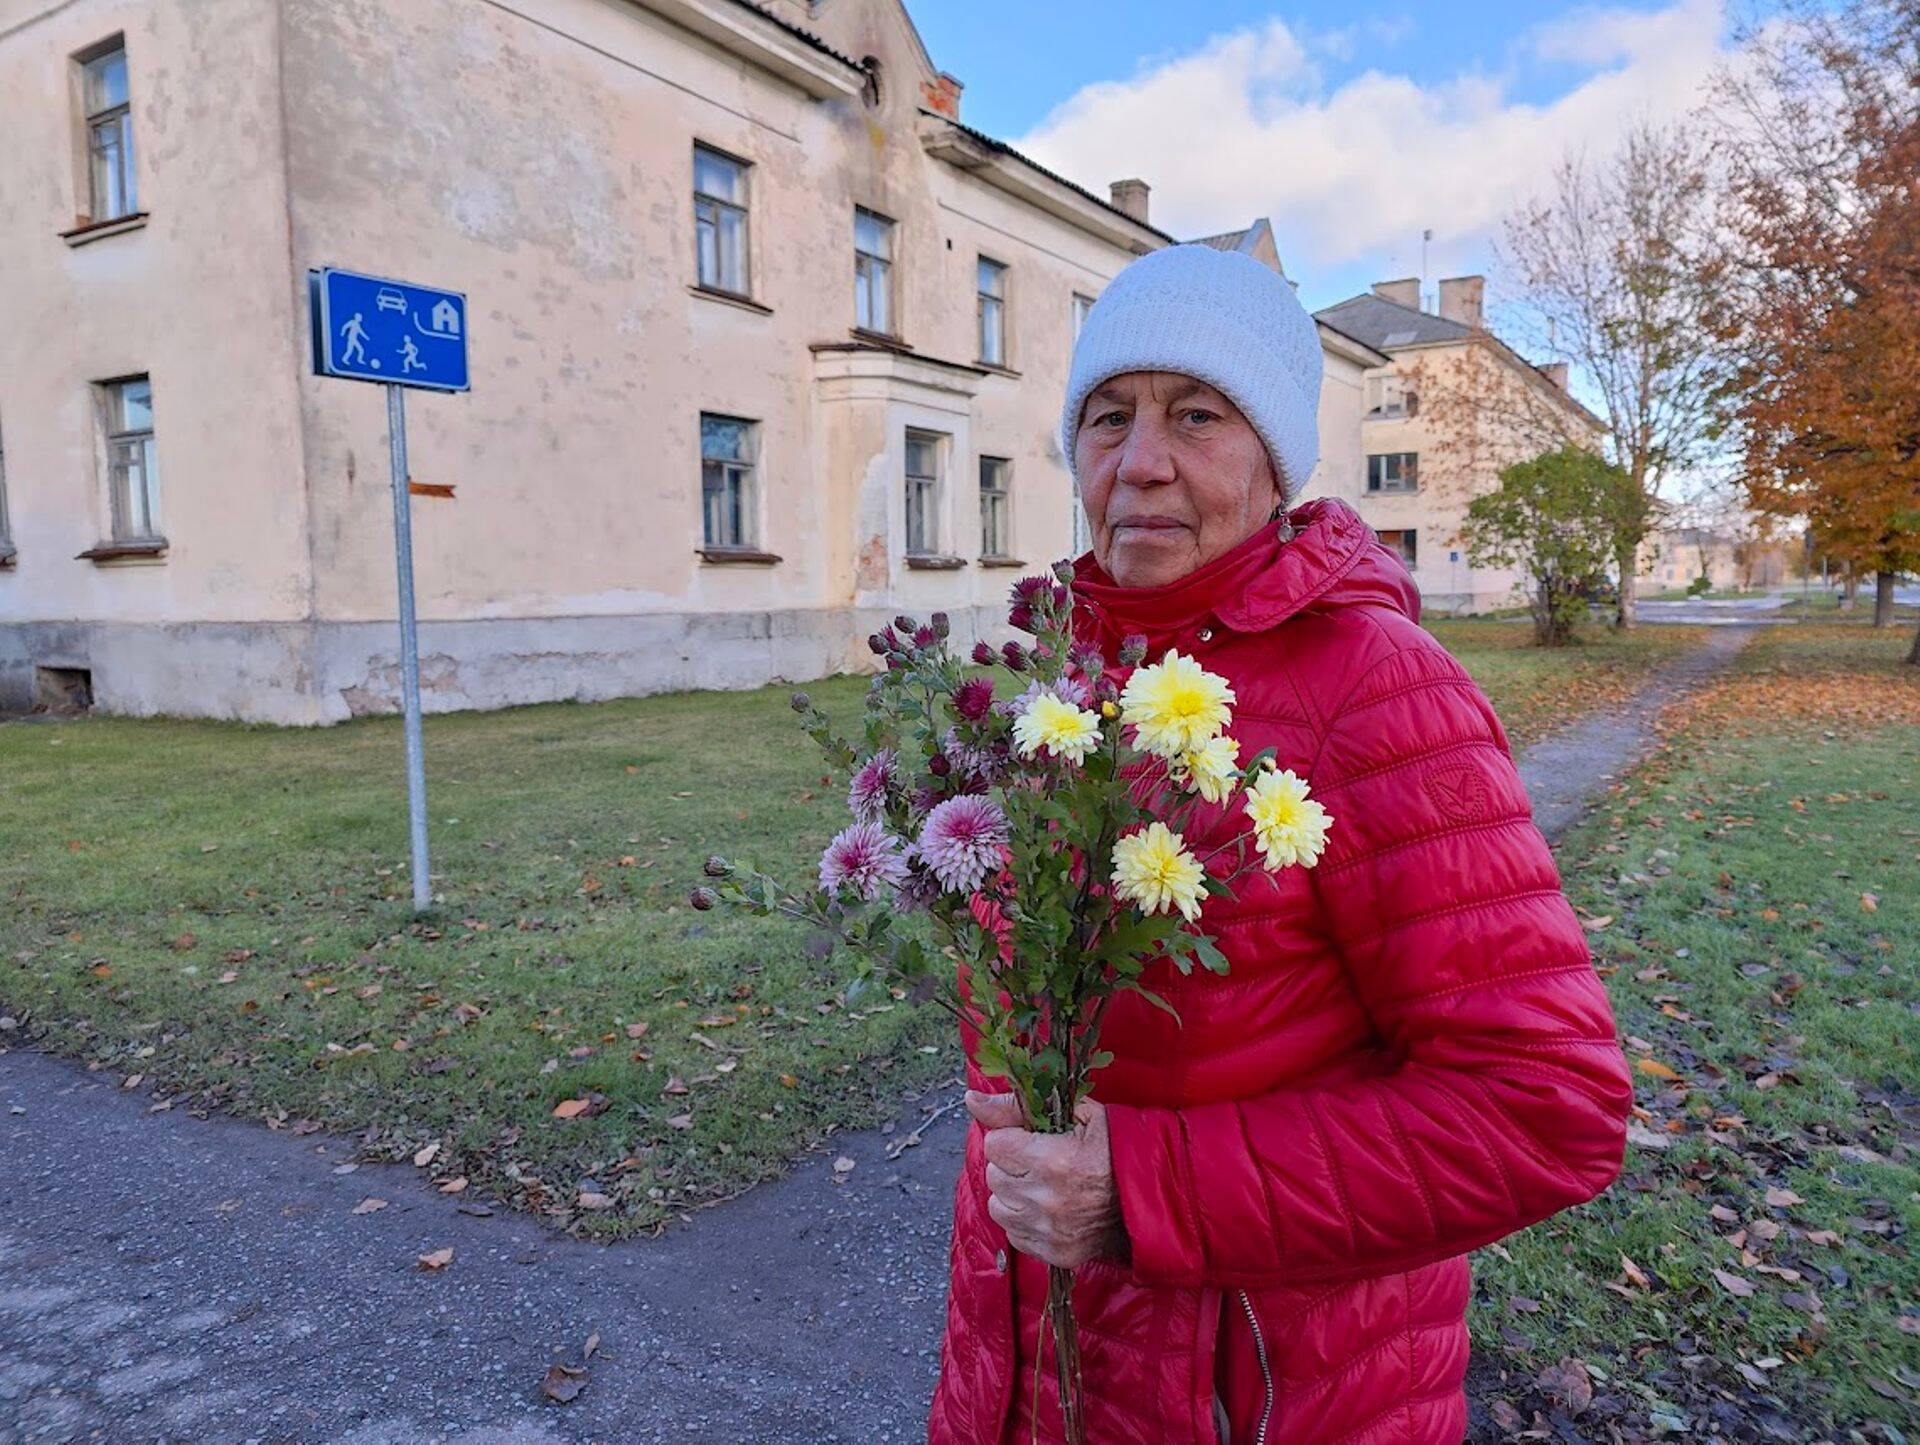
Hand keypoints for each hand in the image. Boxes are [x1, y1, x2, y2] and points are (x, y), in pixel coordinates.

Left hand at [964, 1089, 1129, 1268]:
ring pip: (998, 1207)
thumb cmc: (1117, 1148)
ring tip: (1040, 1185)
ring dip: (1013, 1194)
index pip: (994, 1144)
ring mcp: (1049, 1232)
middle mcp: (1046, 1200)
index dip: (1011, 1137)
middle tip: (1038, 1160)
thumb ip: (1017, 1107)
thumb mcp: (1078, 1114)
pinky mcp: (1054, 1253)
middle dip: (1010, 1164)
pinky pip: (1015, 1234)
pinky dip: (1024, 1220)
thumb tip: (971, 1098)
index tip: (1030, 1138)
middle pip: (993, 1176)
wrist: (1155, 1196)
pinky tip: (1047, 1208)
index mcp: (1053, 1160)